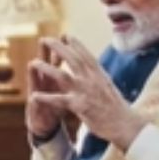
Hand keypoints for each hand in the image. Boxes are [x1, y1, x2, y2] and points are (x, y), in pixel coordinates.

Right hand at [26, 38, 67, 138]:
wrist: (45, 126)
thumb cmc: (59, 106)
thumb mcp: (69, 89)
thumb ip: (73, 75)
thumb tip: (85, 61)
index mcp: (56, 79)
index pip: (59, 61)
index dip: (62, 50)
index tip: (67, 36)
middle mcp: (45, 85)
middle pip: (45, 66)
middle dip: (45, 54)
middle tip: (45, 41)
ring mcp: (38, 96)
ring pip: (35, 83)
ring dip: (34, 75)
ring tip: (32, 64)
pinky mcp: (35, 111)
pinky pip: (36, 107)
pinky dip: (37, 103)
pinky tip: (33, 97)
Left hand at [29, 35, 146, 149]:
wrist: (125, 124)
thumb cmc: (117, 108)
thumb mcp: (108, 86)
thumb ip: (98, 76)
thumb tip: (94, 67)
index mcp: (99, 74)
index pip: (86, 55)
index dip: (75, 44)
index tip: (65, 34)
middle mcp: (92, 79)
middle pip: (72, 58)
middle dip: (57, 47)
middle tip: (45, 39)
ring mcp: (85, 92)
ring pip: (62, 76)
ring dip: (46, 68)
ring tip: (33, 62)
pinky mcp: (80, 106)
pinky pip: (59, 100)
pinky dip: (46, 98)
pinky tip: (34, 96)